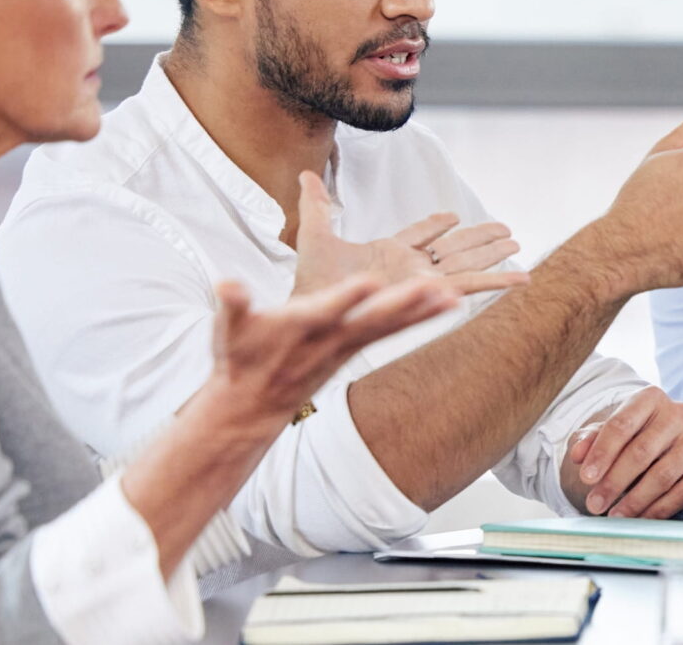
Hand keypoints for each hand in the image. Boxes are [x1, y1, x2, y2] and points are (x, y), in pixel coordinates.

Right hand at [208, 275, 459, 422]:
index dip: (347, 297)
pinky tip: (451, 303)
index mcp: (299, 326)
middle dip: (400, 303)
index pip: (326, 310)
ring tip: (455, 296)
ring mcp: (347, 344)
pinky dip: (423, 317)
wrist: (253, 402)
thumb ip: (232, 304)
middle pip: (370, 318)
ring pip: (391, 325)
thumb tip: (226, 285)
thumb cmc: (240, 356)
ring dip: (423, 311)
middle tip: (430, 286)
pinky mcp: (357, 347)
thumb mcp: (228, 329)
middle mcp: (330, 337)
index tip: (368, 281)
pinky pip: (396, 330)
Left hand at [291, 171, 528, 298]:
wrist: (318, 307)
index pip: (419, 234)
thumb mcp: (315, 236)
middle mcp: (411, 267)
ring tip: (517, 242)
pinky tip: (519, 278)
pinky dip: (496, 282)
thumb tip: (306, 175)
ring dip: (492, 253)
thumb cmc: (312, 282)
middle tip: (505, 228)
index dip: (435, 224)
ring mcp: (423, 280)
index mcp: (388, 252)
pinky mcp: (432, 292)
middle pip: (453, 247)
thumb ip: (317, 206)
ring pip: (466, 262)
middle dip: (479, 238)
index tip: (452, 215)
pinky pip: (470, 285)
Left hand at [560, 387, 682, 517]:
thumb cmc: (644, 440)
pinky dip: (660, 509)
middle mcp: (680, 413)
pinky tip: (642, 518)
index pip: (622, 424)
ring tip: (615, 516)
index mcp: (651, 399)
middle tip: (595, 504)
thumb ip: (593, 441)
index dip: (602, 453)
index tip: (585, 478)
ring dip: (635, 500)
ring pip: (663, 474)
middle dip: (614, 482)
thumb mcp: (616, 436)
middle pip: (641, 451)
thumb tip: (577, 454)